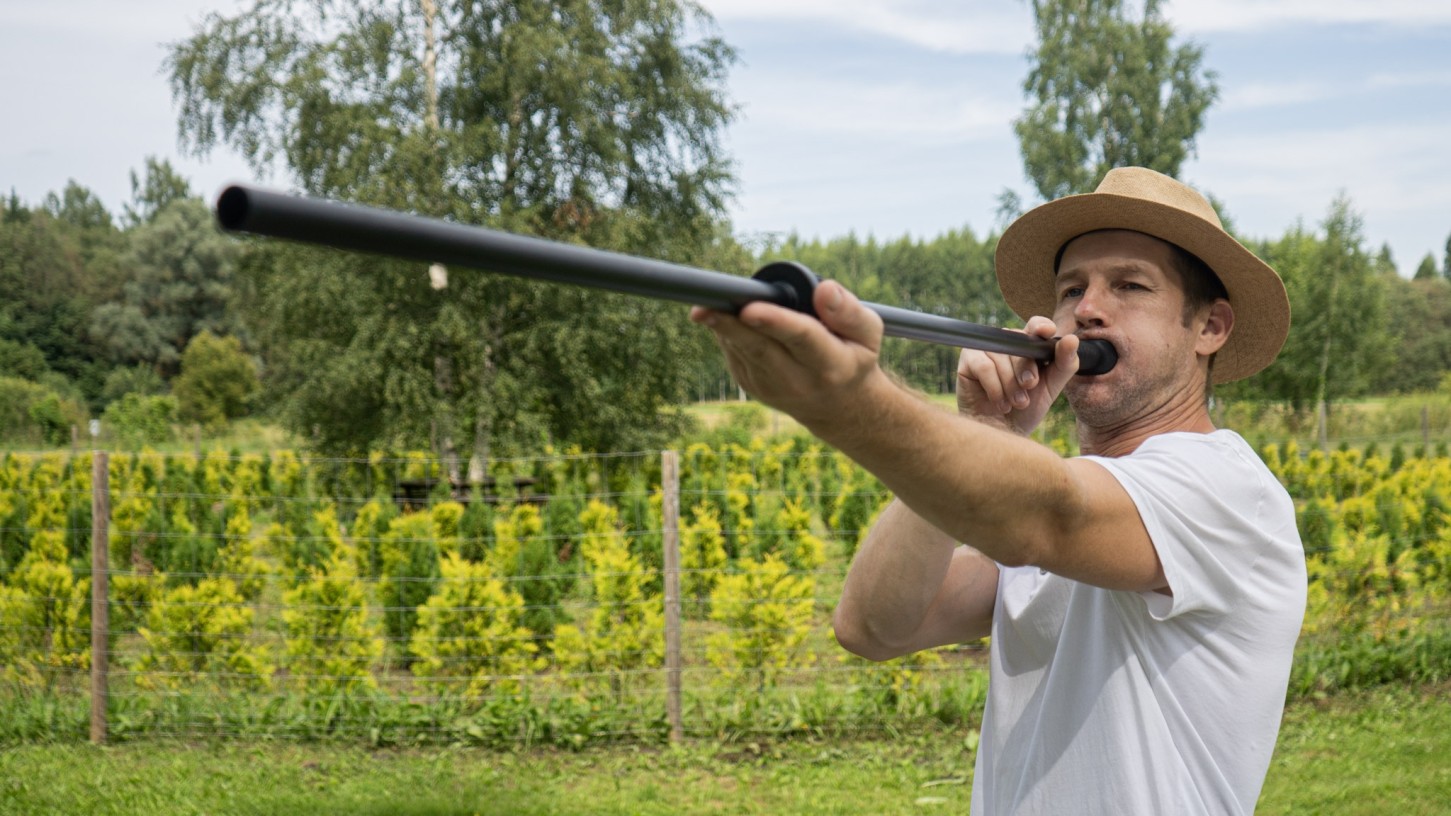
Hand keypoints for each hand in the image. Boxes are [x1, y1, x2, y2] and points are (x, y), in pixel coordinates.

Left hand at [689, 280, 887, 430]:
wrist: (838, 407)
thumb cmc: (853, 357)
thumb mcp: (868, 334)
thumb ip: (849, 311)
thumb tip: (824, 288)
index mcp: (830, 364)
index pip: (800, 338)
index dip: (774, 322)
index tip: (750, 309)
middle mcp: (797, 380)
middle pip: (759, 347)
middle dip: (730, 325)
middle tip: (702, 307)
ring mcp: (770, 387)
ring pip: (740, 348)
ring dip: (720, 325)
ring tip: (705, 304)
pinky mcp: (751, 385)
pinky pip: (732, 350)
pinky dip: (727, 330)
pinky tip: (728, 316)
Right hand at [955, 316, 1078, 434]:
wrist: (1002, 432)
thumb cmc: (1025, 410)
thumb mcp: (1051, 388)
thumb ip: (1065, 364)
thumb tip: (1072, 340)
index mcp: (1028, 345)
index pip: (1035, 326)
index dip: (1041, 326)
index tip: (1046, 332)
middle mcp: (1006, 343)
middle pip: (1019, 344)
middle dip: (1027, 370)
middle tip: (1028, 389)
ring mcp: (986, 349)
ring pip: (1001, 357)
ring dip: (1010, 385)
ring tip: (1013, 403)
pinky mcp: (968, 359)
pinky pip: (985, 366)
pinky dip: (995, 388)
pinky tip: (999, 402)